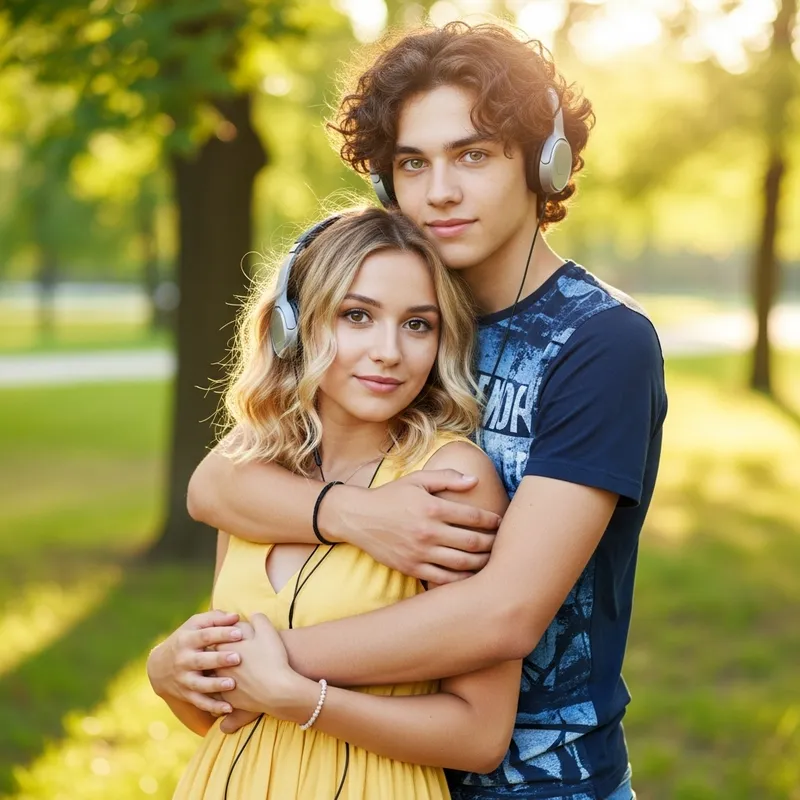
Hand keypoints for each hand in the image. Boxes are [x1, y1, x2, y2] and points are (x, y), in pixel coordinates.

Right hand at [146, 610, 243, 715]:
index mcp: (187, 640)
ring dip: (215, 685)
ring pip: (199, 684)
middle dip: (219, 659)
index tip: (239, 632)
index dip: (222, 633)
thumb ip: (215, 619)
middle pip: (201, 660)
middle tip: (238, 658)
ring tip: (232, 684)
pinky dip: (213, 707)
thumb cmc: (187, 639)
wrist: (158, 666)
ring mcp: (183, 679)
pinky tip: (228, 708)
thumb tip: (236, 616)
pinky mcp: (186, 694)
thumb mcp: (195, 625)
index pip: (205, 635)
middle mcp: (183, 660)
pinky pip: (199, 702)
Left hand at [216, 614, 317, 724]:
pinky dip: (217, 693)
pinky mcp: (227, 700)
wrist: (277, 690)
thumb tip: (253, 614)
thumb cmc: (272, 658)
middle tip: (214, 653)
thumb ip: (258, 619)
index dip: (217, 636)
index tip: (220, 636)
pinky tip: (223, 691)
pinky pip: (216, 696)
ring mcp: (221, 684)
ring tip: (217, 673)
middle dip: (210, 655)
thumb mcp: (268, 631)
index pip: (213, 637)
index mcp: (225, 646)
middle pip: (208, 657)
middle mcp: (218, 665)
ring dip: (211, 675)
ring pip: (209, 678)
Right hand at [323, 470, 500, 583]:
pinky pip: (443, 579)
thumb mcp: (417, 479)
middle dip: (493, 542)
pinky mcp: (412, 568)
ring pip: (462, 563)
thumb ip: (447, 478)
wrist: (357, 517)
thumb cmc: (390, 495)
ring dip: (482, 562)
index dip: (492, 520)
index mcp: (432, 508)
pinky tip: (471, 575)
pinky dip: (462, 579)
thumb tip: (475, 480)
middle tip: (503, 542)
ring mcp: (420, 553)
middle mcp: (428, 532)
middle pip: (473, 542)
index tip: (500, 521)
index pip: (473, 516)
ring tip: (492, 559)